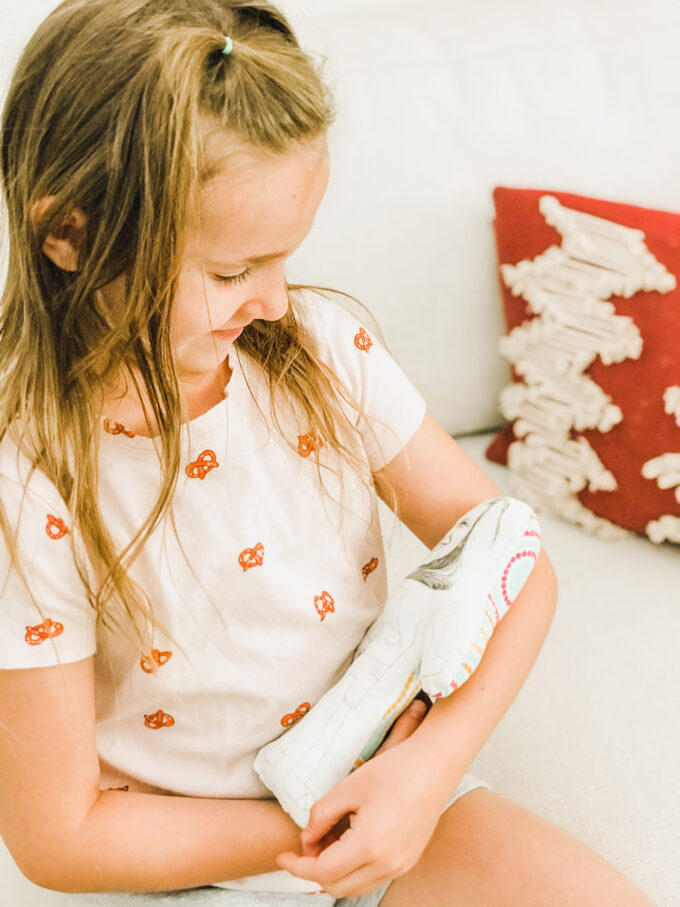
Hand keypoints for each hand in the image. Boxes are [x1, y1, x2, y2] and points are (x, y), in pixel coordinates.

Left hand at [276, 697, 447, 897]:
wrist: (435, 764)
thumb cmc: (394, 770)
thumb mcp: (349, 787)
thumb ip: (320, 815)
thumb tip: (306, 838)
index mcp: (371, 845)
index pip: (322, 871)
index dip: (297, 866)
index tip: (282, 855)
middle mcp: (388, 864)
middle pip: (336, 886)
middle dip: (313, 869)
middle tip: (306, 842)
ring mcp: (401, 865)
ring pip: (354, 886)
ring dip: (333, 872)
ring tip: (326, 840)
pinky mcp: (408, 860)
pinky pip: (372, 877)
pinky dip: (353, 868)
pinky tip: (347, 842)